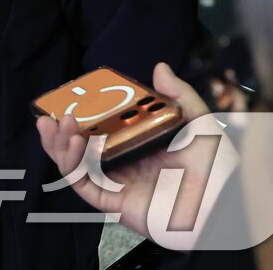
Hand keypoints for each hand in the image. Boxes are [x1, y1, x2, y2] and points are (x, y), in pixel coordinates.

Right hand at [36, 62, 223, 238]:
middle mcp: (123, 164)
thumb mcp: (199, 124)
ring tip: (54, 123)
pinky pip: (84, 184)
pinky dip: (72, 164)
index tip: (72, 97)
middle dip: (62, 130)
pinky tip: (73, 144)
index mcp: (139, 145)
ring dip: (60, 144)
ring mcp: (117, 184)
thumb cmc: (216, 169)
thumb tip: (159, 67)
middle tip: (51, 112)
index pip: (102, 128)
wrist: (222, 206)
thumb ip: (179, 95)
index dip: (84, 114)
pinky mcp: (114, 202)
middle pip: (81, 147)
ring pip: (75, 165)